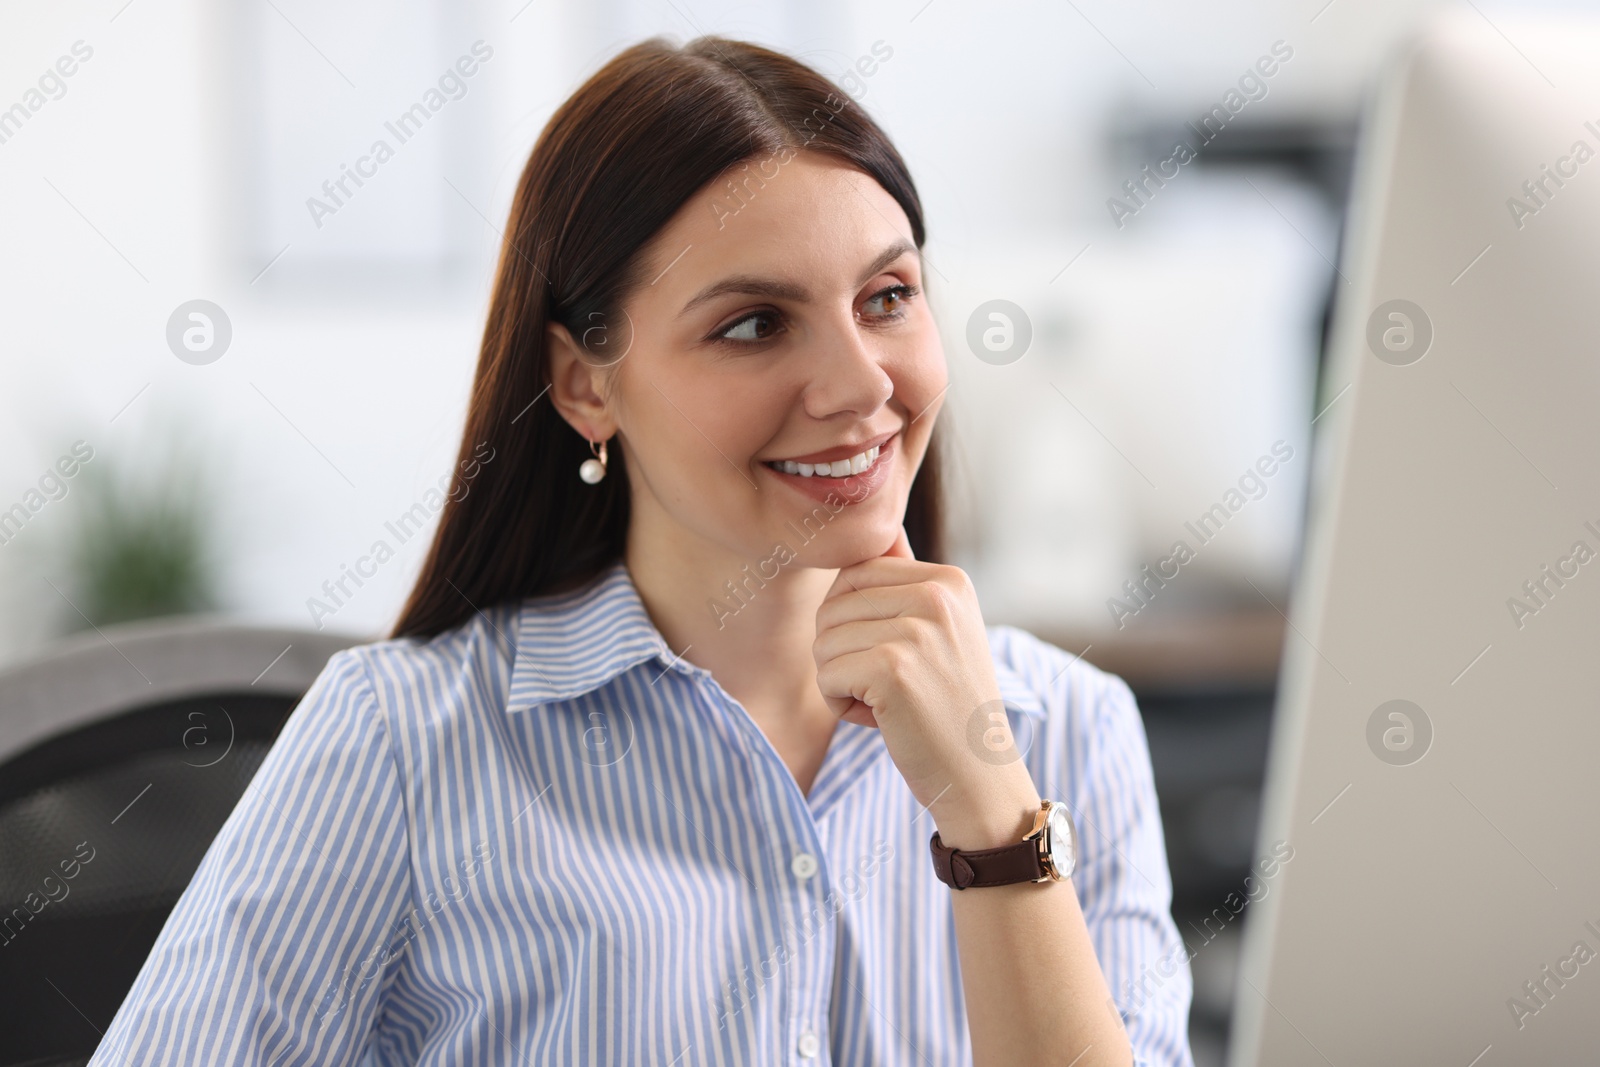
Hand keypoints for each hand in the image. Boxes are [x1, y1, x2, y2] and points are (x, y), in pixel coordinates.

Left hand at [812, 527, 1038, 832]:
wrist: (979, 775)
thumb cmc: (947, 706)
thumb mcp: (940, 630)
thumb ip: (906, 583)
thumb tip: (876, 531)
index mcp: (948, 578)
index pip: (853, 574)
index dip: (853, 623)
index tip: (895, 658)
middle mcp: (937, 594)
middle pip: (832, 605)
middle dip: (842, 652)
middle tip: (889, 685)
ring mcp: (917, 629)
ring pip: (823, 640)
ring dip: (841, 680)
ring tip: (889, 702)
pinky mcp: (893, 667)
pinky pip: (825, 674)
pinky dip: (839, 704)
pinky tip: (881, 720)